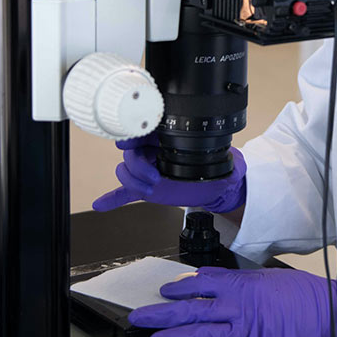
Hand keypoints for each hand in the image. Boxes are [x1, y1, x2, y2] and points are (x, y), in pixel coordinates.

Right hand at [92, 134, 246, 211]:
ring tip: (150, 189)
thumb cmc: (213, 167)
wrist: (212, 185)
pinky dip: (112, 198)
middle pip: (130, 154)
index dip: (132, 136)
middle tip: (154, 177)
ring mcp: (147, 170)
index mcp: (166, 139)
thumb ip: (226, 163)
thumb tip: (235, 167)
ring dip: (133, 181)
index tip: (129, 142)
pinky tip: (102, 204)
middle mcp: (153, 153)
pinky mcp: (146, 188)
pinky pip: (123, 192)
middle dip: (137, 165)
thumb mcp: (219, 161)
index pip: (142, 132)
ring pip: (126, 172)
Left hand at [128, 267, 336, 336]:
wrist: (326, 312)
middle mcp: (237, 307)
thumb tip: (206, 278)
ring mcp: (246, 331)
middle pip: (191, 310)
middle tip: (139, 317)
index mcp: (239, 286)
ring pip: (203, 335)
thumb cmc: (298, 293)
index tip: (163, 292)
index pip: (199, 284)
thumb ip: (233, 279)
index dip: (177, 288)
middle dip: (161, 314)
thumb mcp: (264, 276)